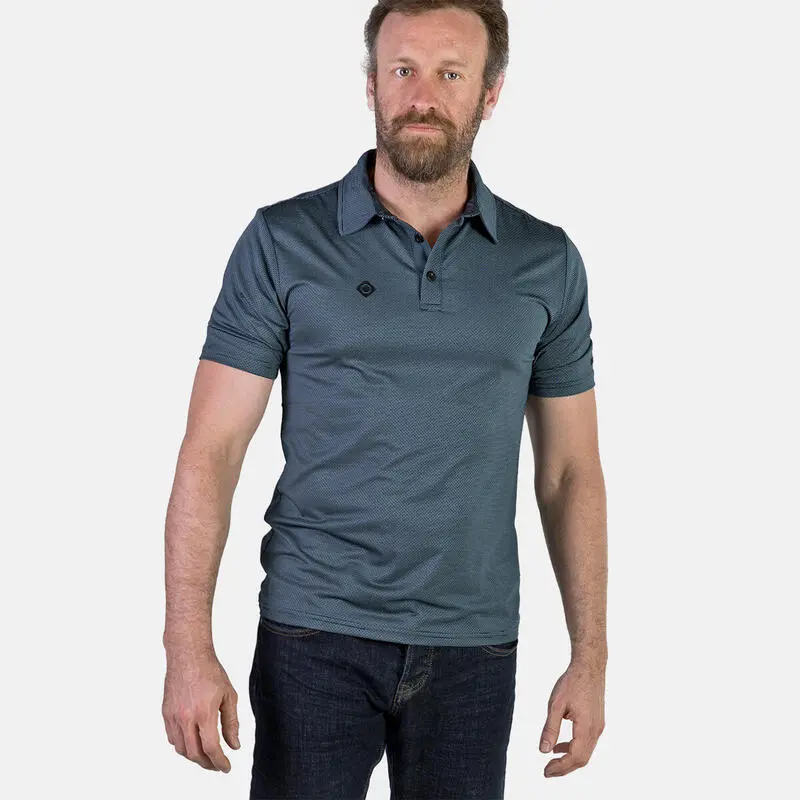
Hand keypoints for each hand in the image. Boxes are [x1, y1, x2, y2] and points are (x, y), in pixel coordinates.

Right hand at [162, 651, 240, 771]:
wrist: (188, 655)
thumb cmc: (210, 672)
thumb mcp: (229, 695)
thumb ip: (231, 723)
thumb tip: (234, 745)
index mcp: (204, 712)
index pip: (211, 748)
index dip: (219, 762)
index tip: (226, 767)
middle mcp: (186, 717)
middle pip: (194, 753)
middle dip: (207, 764)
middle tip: (217, 765)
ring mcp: (173, 716)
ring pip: (181, 749)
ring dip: (194, 757)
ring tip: (206, 756)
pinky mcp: (166, 713)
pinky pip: (172, 738)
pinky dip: (182, 746)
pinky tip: (192, 743)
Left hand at [539, 658, 605, 777]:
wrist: (589, 666)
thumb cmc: (572, 682)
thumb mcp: (556, 704)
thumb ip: (550, 728)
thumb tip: (543, 750)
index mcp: (586, 727)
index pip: (575, 757)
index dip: (560, 767)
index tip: (546, 771)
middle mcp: (596, 730)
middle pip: (582, 759)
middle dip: (564, 768)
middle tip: (548, 771)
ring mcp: (598, 726)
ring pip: (586, 752)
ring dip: (569, 759)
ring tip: (551, 760)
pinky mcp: (597, 722)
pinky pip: (587, 742)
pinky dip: (574, 748)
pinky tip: (560, 745)